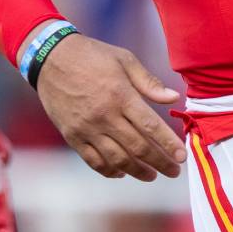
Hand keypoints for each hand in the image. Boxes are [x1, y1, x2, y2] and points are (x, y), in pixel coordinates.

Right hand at [36, 33, 185, 180]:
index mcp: (121, 95)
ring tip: (151, 175)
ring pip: (117, 159)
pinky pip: (94, 161)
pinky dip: (110, 170)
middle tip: (173, 171)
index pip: (150, 126)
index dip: (168, 143)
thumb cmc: (92, 55)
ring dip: (138, 171)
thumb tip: (173, 98)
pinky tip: (122, 172)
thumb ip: (149, 83)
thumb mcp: (124, 60)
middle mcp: (105, 115)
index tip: (181, 156)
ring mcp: (87, 128)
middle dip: (160, 162)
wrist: (51, 58)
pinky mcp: (72, 136)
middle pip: (138, 147)